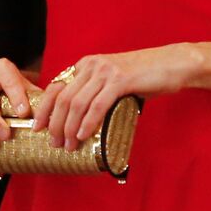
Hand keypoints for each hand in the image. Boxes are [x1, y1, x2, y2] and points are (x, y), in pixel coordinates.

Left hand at [35, 44, 197, 150]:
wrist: (173, 64)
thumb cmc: (145, 77)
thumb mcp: (114, 82)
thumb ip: (98, 94)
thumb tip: (83, 123)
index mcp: (86, 65)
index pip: (55, 87)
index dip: (44, 109)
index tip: (38, 127)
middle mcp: (91, 65)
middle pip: (62, 98)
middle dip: (54, 124)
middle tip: (54, 144)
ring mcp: (105, 72)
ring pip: (77, 103)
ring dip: (69, 128)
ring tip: (68, 146)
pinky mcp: (120, 80)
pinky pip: (97, 105)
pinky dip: (87, 123)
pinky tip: (83, 136)